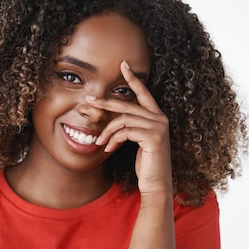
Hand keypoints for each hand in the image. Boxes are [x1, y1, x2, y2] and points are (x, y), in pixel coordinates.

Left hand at [87, 61, 171, 196]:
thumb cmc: (145, 164)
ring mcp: (158, 127)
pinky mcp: (153, 137)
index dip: (133, 78)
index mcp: (156, 116)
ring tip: (98, 142)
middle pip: (126, 105)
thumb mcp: (135, 142)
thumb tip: (109, 121)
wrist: (156, 184)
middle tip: (88, 100)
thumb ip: (128, 128)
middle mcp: (160, 118)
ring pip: (123, 119)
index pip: (143, 92)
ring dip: (107, 131)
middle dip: (105, 103)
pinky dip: (113, 139)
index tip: (123, 63)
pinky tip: (108, 149)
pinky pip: (125, 131)